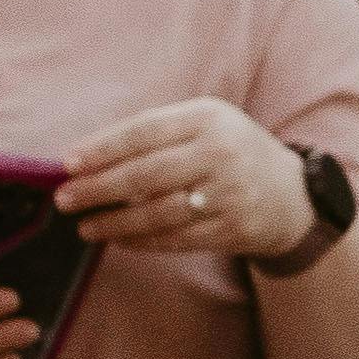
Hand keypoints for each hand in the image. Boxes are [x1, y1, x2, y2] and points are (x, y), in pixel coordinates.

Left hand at [59, 103, 314, 269]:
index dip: (102, 148)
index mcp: (209, 117)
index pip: (144, 131)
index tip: (68, 164)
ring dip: (115, 223)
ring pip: (158, 212)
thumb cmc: (232, 153)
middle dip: (98, 189)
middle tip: (65, 200)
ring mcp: (231, 193)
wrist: (293, 195)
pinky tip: (120, 240)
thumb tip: (89, 156)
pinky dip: (143, 241)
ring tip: (86, 227)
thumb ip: (156, 132)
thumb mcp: (205, 125)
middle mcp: (222, 152)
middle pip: (146, 174)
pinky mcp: (235, 228)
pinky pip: (177, 238)